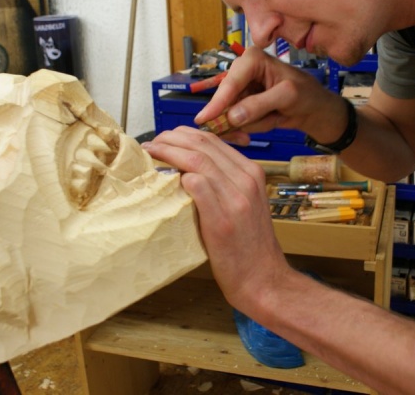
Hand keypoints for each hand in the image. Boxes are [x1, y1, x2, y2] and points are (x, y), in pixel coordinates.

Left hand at [143, 126, 292, 310]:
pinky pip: (198, 186)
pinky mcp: (222, 220)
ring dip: (168, 153)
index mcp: (251, 173)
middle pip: (202, 145)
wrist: (263, 278)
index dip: (184, 135)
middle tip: (152, 144)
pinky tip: (164, 177)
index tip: (165, 139)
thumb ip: (225, 183)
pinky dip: (179, 177)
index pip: (213, 140)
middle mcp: (246, 181)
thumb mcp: (245, 203)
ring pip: (197, 160)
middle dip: (171, 139)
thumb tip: (191, 169)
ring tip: (151, 154)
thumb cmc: (249, 245)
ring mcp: (235, 199)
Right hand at [196, 47, 340, 144]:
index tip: (204, 119)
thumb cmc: (307, 94)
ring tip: (274, 118)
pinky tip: (271, 121)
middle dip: (238, 119)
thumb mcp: (288, 96)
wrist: (315, 108)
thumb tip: (232, 116)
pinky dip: (252, 128)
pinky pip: (236, 122)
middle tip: (251, 133)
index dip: (218, 103)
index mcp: (252, 59)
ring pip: (230, 114)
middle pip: (225, 100)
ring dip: (251, 124)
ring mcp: (241, 89)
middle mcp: (242, 71)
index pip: (230, 82)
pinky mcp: (242, 104)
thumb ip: (259, 105)